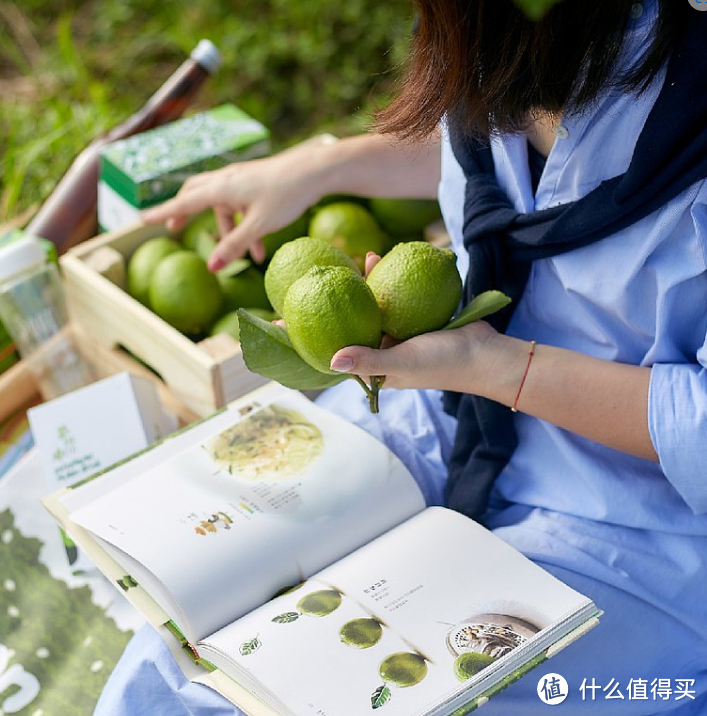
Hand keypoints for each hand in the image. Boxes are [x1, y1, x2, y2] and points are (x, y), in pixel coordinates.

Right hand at [141, 143, 328, 269]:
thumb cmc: (287, 194)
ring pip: (223, 205)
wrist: (316, 170)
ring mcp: (241, 179)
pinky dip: (245, 226)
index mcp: (221, 187)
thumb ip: (235, 246)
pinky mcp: (256, 183)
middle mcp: (226, 179)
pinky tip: (261, 249)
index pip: (183, 203)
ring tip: (246, 258)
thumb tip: (211, 268)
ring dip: (229, 231)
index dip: (162, 213)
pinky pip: (241, 206)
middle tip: (174, 228)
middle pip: (195, 194)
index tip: (141, 220)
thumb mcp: (260, 224)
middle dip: (184, 212)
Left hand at [328, 252, 497, 393]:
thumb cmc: (442, 364)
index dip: (329, 329)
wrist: (486, 354)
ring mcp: (405, 335)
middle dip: (352, 297)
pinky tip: (393, 260)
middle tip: (344, 269)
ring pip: (383, 306)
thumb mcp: (401, 363)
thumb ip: (368, 361)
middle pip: (362, 322)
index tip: (309, 307)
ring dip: (376, 284)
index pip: (346, 347)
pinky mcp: (420, 319)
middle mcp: (389, 352)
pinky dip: (397, 282)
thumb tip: (331, 361)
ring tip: (372, 256)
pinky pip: (403, 298)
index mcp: (379, 369)